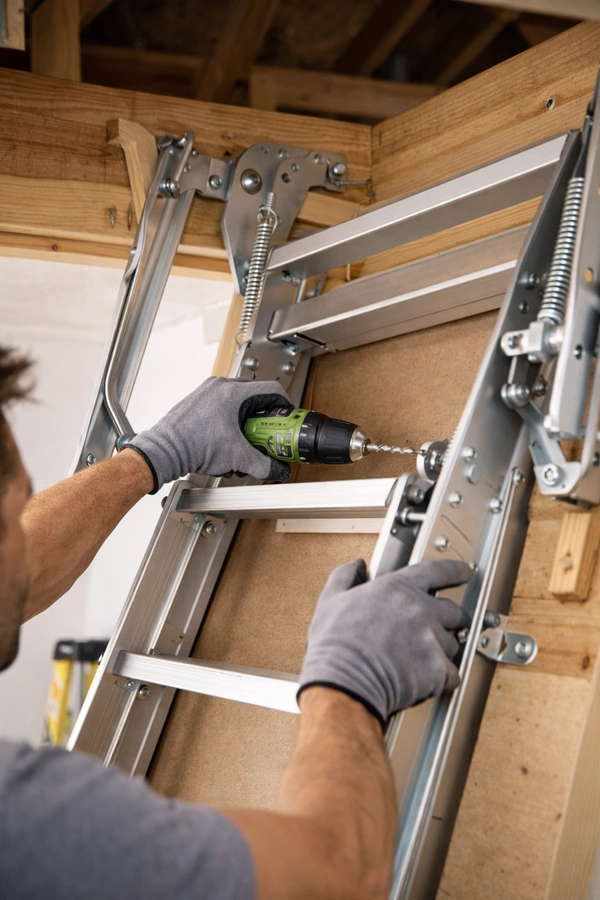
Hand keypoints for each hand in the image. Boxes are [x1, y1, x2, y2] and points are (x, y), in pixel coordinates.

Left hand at [124, 377, 291, 491]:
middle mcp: (220, 387)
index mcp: (234, 392)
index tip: (287, 419)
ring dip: (245, 422)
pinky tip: (225, 442)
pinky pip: (222, 407)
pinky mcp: (197, 401)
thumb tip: (277, 470)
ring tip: (242, 442)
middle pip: (256, 397)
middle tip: (268, 433)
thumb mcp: (237, 458)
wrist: (164, 451)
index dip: (286, 405)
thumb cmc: (192, 446)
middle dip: (264, 418)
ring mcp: (207, 392)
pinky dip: (229, 423)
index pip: (273, 390)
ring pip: (238, 402)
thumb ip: (263, 465)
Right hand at [298, 559, 471, 726]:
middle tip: (434, 629)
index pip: (436, 571)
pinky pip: (452, 674)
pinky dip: (441, 679)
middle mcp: (419, 610)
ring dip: (440, 651)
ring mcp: (431, 639)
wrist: (343, 683)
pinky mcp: (437, 669)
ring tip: (416, 659)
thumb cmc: (335, 646)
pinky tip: (423, 680)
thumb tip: (356, 567)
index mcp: (397, 589)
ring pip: (452, 644)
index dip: (454, 570)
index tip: (464, 572)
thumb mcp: (331, 601)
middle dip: (449, 619)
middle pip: (453, 611)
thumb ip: (346, 577)